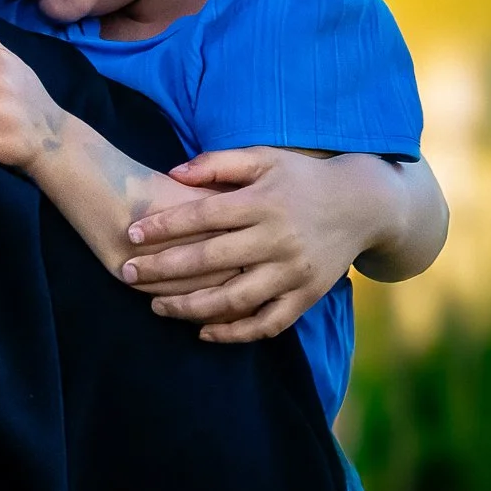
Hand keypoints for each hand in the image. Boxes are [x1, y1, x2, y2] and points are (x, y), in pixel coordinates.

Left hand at [120, 147, 372, 342]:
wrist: (363, 205)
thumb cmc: (302, 177)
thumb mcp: (264, 158)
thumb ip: (217, 163)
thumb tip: (171, 173)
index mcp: (262, 203)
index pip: (202, 216)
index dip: (164, 226)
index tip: (131, 234)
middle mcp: (277, 239)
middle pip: (210, 260)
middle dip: (163, 269)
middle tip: (127, 274)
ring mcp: (292, 272)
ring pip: (234, 299)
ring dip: (191, 307)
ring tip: (157, 307)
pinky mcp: (306, 296)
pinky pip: (267, 323)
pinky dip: (235, 332)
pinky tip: (204, 332)